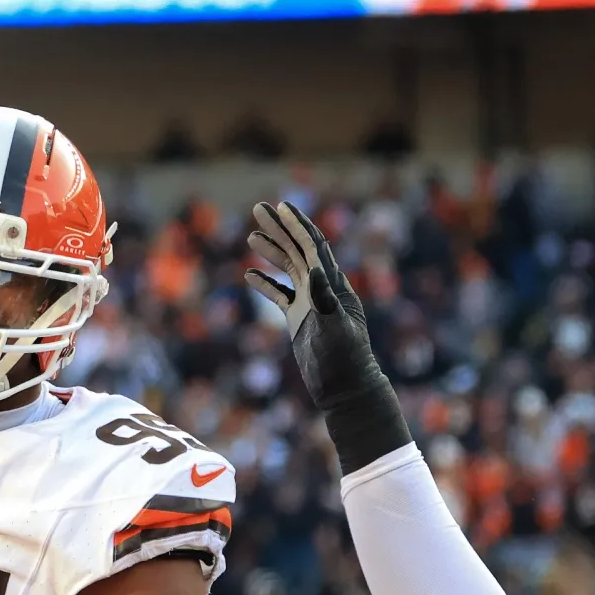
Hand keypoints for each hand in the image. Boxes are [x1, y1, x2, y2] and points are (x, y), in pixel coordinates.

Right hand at [244, 201, 382, 411]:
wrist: (345, 387)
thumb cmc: (345, 360)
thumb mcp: (335, 329)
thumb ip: (324, 300)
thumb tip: (311, 270)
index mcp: (332, 286)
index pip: (313, 247)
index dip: (297, 225)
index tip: (280, 207)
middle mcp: (321, 289)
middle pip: (298, 250)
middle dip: (279, 228)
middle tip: (258, 208)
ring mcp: (309, 303)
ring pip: (288, 269)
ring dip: (271, 250)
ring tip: (251, 235)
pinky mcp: (299, 320)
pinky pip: (280, 295)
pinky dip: (266, 283)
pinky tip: (249, 274)